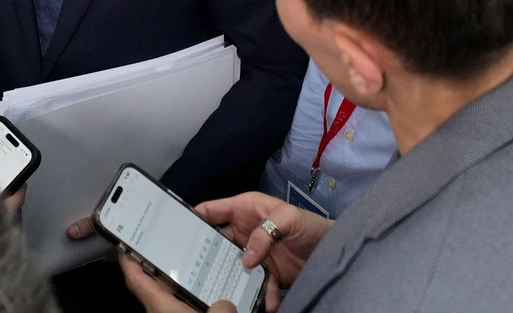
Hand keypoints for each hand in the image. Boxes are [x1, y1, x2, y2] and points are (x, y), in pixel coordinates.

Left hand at [120, 252, 235, 312]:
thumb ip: (222, 310)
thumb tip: (225, 304)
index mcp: (161, 309)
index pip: (136, 281)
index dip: (128, 261)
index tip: (125, 244)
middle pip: (158, 288)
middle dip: (165, 269)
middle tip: (176, 246)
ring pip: (178, 302)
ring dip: (189, 288)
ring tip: (203, 267)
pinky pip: (193, 311)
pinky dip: (201, 305)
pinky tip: (219, 297)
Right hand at [191, 191, 330, 310]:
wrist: (334, 252)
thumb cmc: (312, 225)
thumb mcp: (290, 218)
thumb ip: (266, 232)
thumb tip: (246, 259)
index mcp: (245, 209)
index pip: (212, 210)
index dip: (193, 218)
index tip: (177, 232)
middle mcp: (245, 231)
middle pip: (216, 242)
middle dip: (207, 256)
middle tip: (196, 270)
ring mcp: (254, 254)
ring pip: (233, 267)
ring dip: (233, 280)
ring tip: (230, 293)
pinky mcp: (266, 273)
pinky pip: (255, 285)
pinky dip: (259, 295)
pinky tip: (267, 303)